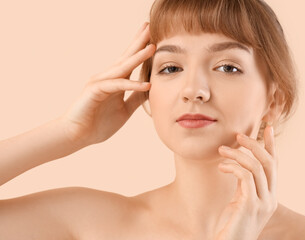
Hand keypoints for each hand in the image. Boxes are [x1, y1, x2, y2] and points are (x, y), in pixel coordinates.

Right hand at [60, 22, 154, 145]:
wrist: (78, 136)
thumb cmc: (98, 123)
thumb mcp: (125, 109)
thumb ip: (135, 98)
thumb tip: (150, 89)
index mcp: (115, 81)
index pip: (130, 61)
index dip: (141, 49)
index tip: (154, 37)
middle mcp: (108, 78)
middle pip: (126, 57)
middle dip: (138, 42)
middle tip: (149, 26)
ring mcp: (100, 82)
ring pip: (122, 68)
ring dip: (137, 57)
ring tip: (152, 47)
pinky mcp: (95, 91)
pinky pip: (117, 86)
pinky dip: (131, 85)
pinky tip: (146, 84)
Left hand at [213, 125, 277, 239]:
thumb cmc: (232, 224)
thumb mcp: (241, 200)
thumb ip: (244, 184)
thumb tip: (238, 165)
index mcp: (270, 195)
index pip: (275, 165)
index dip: (272, 146)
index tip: (269, 128)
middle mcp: (271, 198)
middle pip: (269, 162)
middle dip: (254, 144)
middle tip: (238, 135)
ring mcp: (263, 202)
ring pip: (257, 167)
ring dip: (238, 154)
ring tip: (222, 151)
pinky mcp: (251, 205)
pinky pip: (245, 177)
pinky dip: (233, 167)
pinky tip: (222, 167)